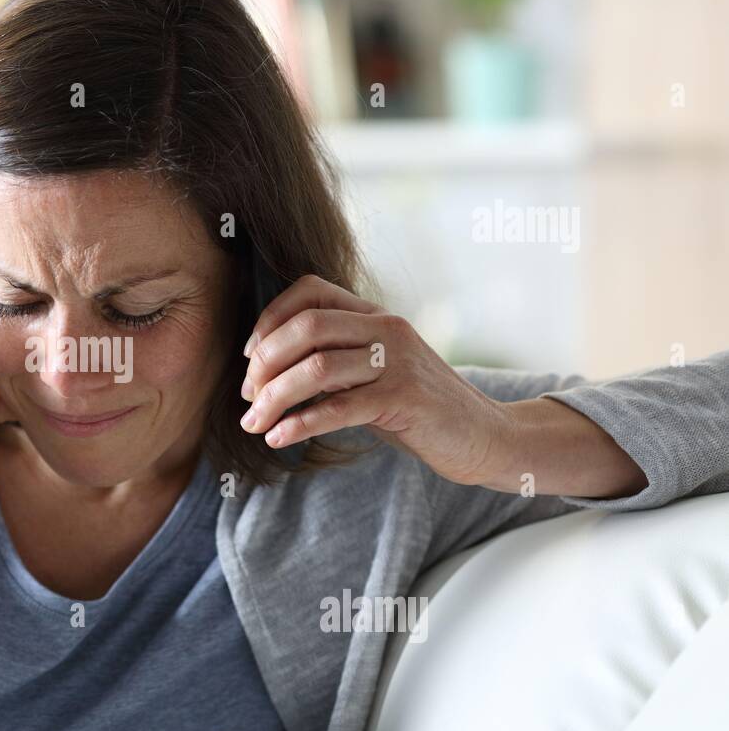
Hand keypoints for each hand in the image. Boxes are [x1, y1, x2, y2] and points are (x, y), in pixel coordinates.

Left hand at [238, 274, 507, 485]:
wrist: (483, 435)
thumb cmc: (417, 408)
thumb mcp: (373, 373)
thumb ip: (333, 362)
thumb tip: (265, 373)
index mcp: (375, 315)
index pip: (310, 291)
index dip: (270, 320)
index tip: (250, 358)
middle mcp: (386, 328)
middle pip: (306, 328)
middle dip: (264, 363)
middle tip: (247, 398)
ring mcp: (397, 362)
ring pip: (316, 368)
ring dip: (273, 399)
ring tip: (253, 425)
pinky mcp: (404, 400)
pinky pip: (338, 408)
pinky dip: (299, 424)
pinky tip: (278, 439)